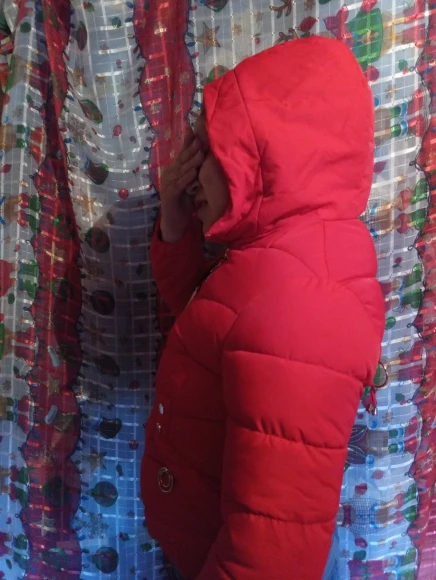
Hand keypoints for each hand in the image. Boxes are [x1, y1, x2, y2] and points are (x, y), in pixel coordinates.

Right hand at [160, 126, 203, 242]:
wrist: (175, 222)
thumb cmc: (185, 202)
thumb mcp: (192, 183)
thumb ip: (196, 170)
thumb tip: (207, 155)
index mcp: (175, 169)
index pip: (182, 153)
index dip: (188, 141)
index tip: (196, 128)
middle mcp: (169, 174)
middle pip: (181, 159)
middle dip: (191, 149)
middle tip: (201, 139)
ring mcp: (167, 184)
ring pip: (180, 170)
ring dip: (190, 162)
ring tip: (200, 153)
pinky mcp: (169, 195)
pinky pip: (179, 185)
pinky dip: (186, 179)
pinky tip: (193, 173)